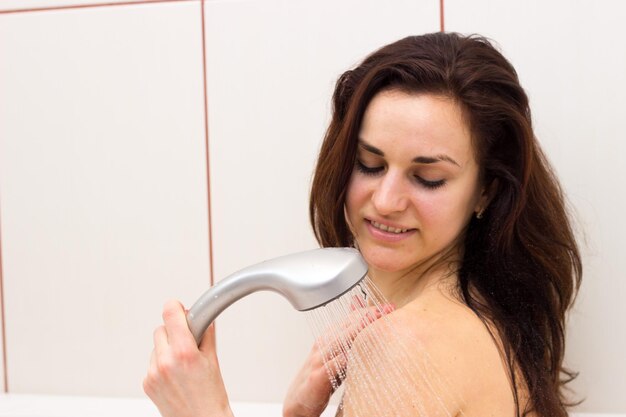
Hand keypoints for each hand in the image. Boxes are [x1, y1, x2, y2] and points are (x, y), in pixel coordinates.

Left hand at [143, 299, 232, 416]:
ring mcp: (153, 373)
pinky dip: (162, 364)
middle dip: (174, 331)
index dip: (176, 307)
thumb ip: (205, 335)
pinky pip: (152, 362)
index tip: (180, 308)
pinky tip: (175, 376)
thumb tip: (201, 318)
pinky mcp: (147, 383)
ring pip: (156, 346)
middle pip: (161, 329)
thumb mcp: (213, 360)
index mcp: (184, 353)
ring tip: (183, 365)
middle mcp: (165, 361)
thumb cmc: (211, 397)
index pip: (170, 314)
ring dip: (167, 348)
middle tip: (188, 342)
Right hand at [283, 303, 393, 416]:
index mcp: (329, 337)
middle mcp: (323, 346)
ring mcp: (319, 361)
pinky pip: (331, 366)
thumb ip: (349, 336)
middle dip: (366, 317)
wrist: (299, 400)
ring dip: (356, 331)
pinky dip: (342, 359)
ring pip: (338, 342)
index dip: (369, 312)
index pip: (350, 319)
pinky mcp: (317, 378)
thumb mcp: (337, 353)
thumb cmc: (321, 376)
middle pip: (346, 327)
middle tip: (384, 310)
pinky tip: (354, 355)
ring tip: (371, 323)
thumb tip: (361, 314)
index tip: (388, 308)